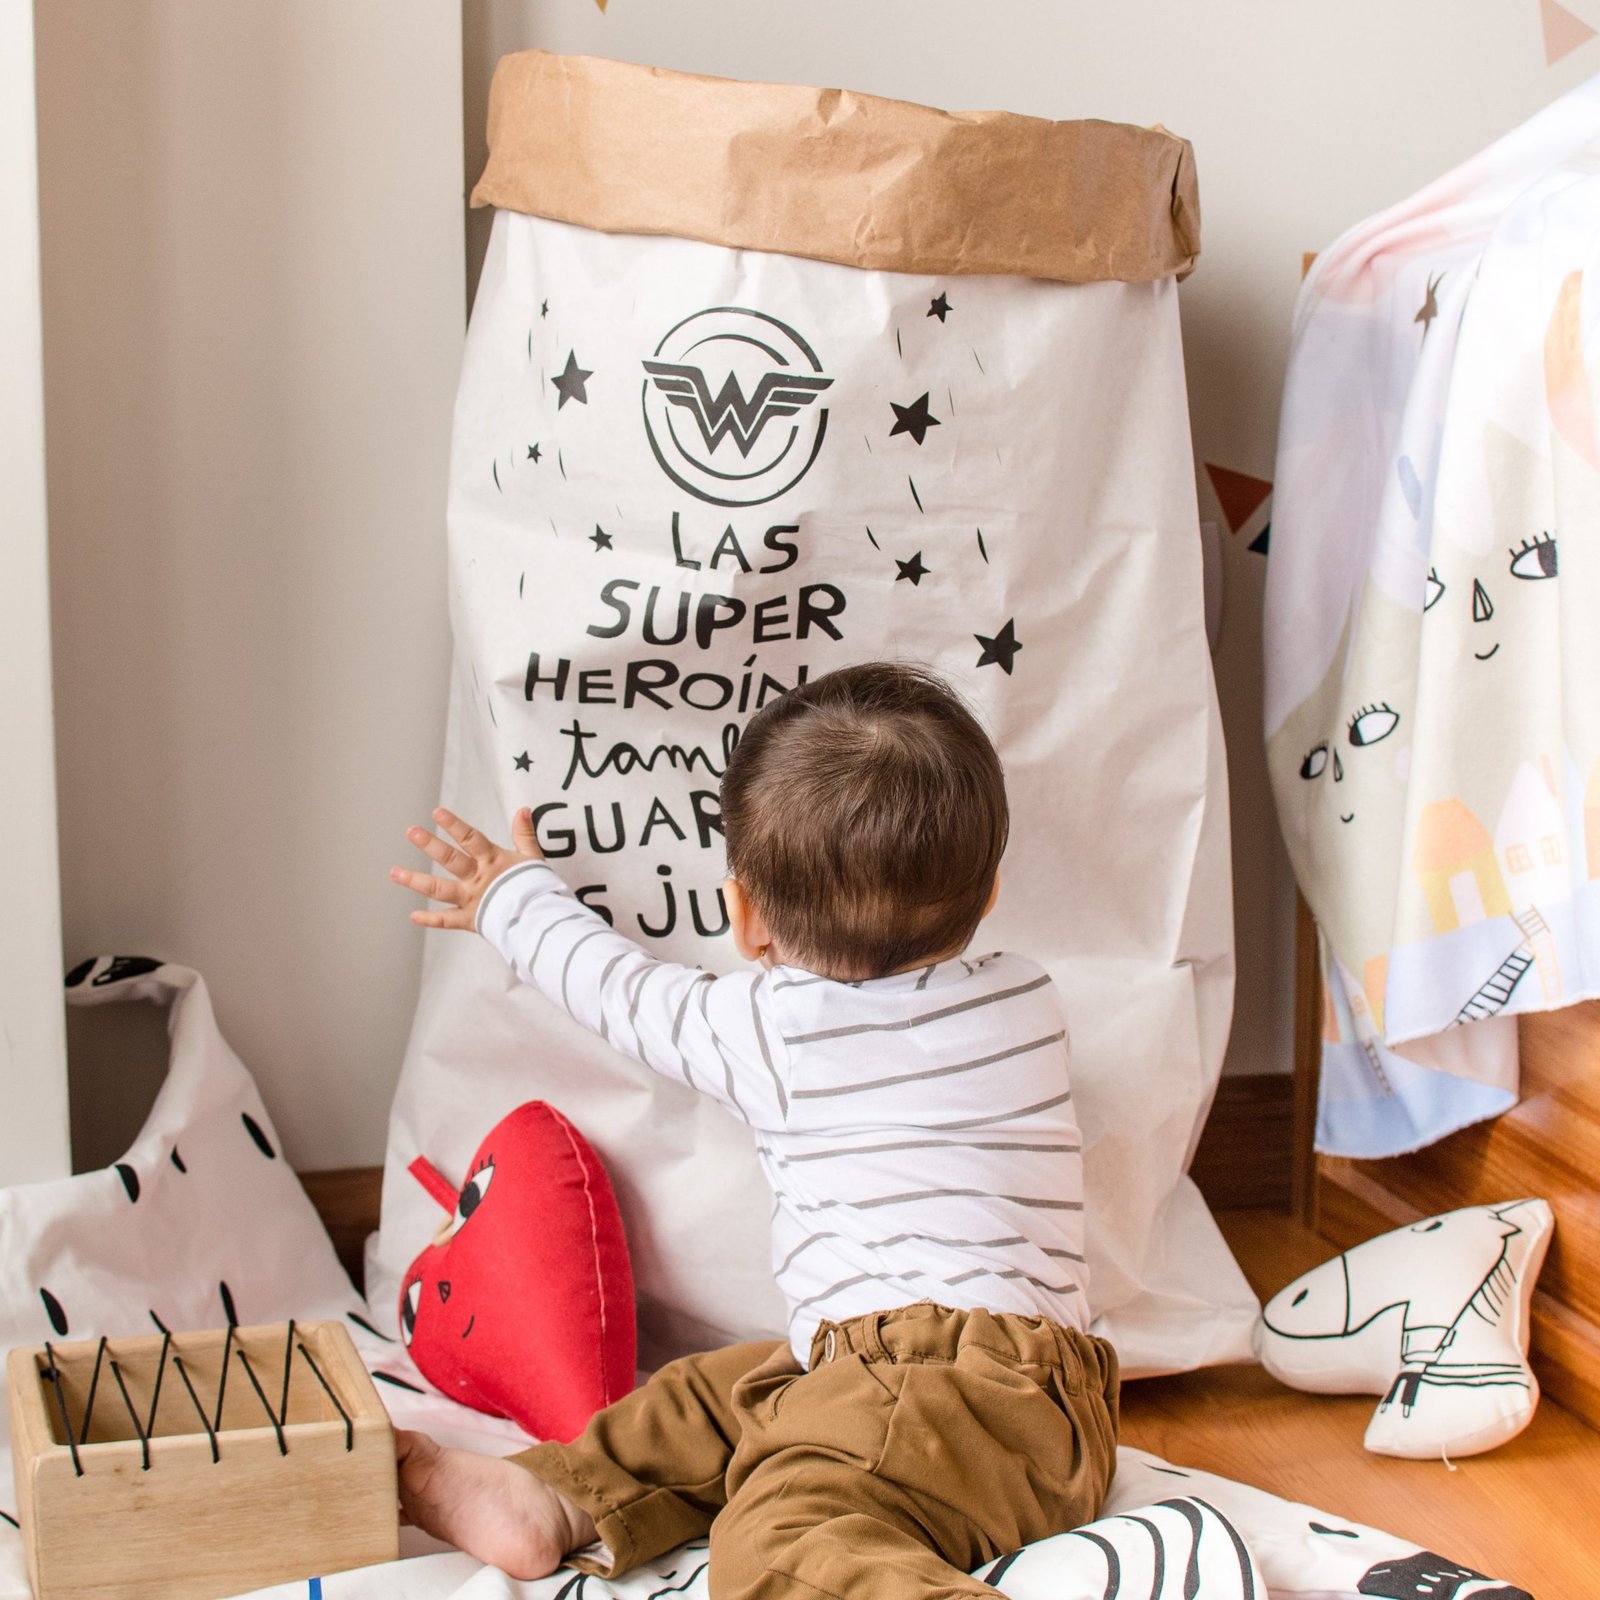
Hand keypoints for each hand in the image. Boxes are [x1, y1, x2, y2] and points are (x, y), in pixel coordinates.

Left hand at [391, 806, 542, 929]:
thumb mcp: (532, 857)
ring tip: (394, 872)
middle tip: (411, 831)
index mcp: (493, 861)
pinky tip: (413, 916)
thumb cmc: (539, 888)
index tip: (437, 813)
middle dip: (430, 844)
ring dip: (415, 880)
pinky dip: (430, 920)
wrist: (542, 920)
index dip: (454, 825)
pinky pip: (447, 921)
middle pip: (451, 859)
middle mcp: (478, 879)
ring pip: (439, 889)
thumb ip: (524, 834)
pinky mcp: (471, 920)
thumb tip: (523, 810)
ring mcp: (472, 899)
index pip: (471, 838)